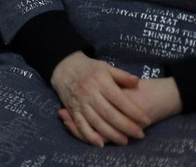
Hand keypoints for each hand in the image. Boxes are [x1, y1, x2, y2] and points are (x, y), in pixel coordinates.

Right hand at [60, 77, 182, 143]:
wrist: (64, 67)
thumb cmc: (89, 68)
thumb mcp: (106, 66)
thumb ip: (121, 75)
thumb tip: (136, 82)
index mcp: (100, 81)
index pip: (120, 100)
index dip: (134, 112)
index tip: (146, 121)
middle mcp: (89, 93)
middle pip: (110, 114)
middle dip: (126, 126)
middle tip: (140, 134)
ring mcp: (80, 102)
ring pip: (97, 122)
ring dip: (111, 134)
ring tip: (125, 141)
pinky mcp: (72, 110)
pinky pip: (81, 125)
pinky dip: (89, 136)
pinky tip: (100, 143)